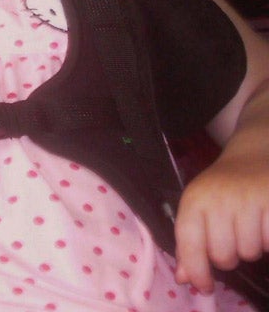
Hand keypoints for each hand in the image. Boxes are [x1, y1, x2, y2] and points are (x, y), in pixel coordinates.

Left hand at [174, 149, 268, 292]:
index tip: (204, 287)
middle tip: (231, 241)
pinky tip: (263, 224)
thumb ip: (189, 243)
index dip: (196, 271)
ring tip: (248, 228)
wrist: (251, 157)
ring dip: (250, 248)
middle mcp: (219, 199)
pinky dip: (267, 239)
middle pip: (223, 256)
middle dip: (228, 257)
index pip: (190, 244)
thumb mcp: (198, 209)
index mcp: (194, 201)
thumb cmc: (221, 189)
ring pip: (249, 253)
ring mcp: (248, 200)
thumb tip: (185, 278)